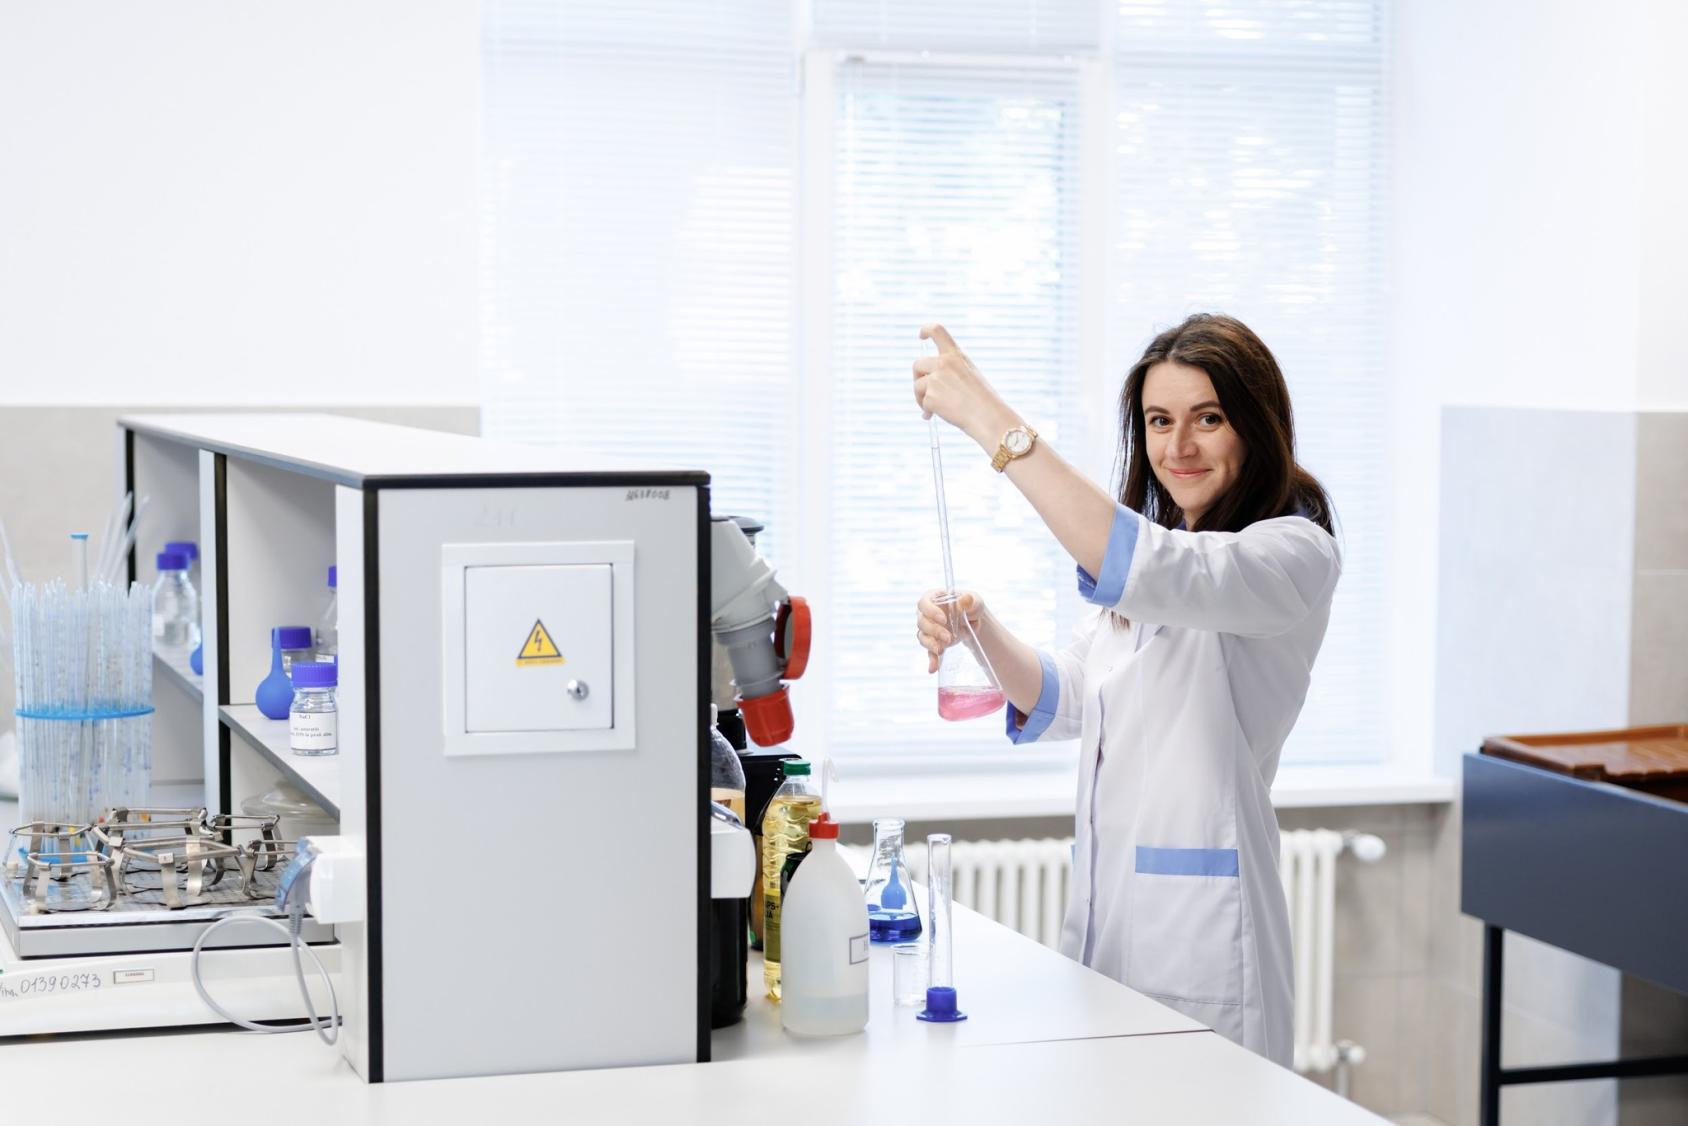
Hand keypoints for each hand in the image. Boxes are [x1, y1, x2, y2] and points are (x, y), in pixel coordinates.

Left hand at [913, 324, 1018, 446]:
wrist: (988, 417)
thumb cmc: (983, 399)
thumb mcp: (970, 374)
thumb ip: (951, 371)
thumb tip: (930, 382)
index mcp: (956, 355)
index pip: (937, 331)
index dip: (926, 330)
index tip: (922, 335)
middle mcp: (943, 364)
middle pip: (918, 364)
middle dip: (918, 378)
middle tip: (923, 392)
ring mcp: (936, 380)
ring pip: (917, 385)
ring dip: (921, 397)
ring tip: (931, 409)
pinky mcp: (931, 397)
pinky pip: (923, 403)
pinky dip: (927, 411)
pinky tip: (932, 416)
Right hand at [916, 589, 985, 674]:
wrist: (974, 620)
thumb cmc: (971, 605)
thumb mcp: (974, 601)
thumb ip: (970, 600)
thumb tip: (966, 599)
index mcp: (934, 599)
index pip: (924, 603)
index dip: (930, 611)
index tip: (943, 619)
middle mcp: (928, 614)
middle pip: (921, 622)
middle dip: (933, 631)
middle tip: (948, 637)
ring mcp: (929, 629)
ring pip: (922, 637)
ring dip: (930, 644)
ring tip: (941, 650)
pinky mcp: (934, 643)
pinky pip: (929, 652)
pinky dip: (931, 660)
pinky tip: (933, 668)